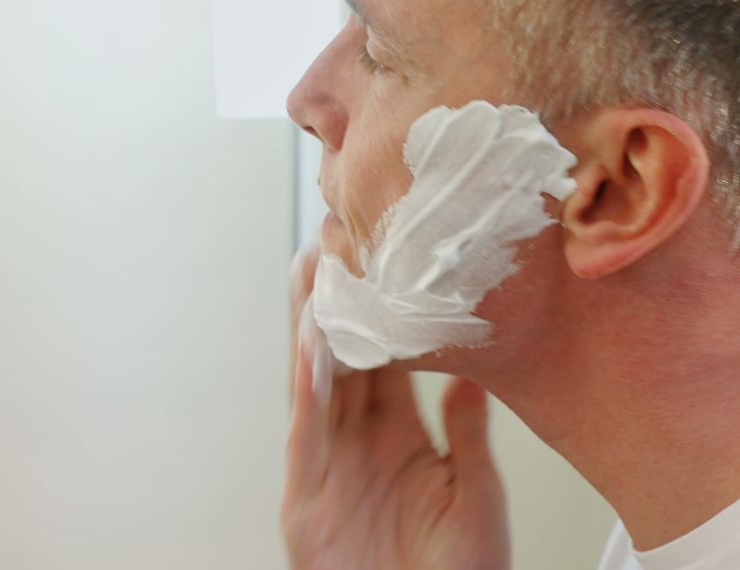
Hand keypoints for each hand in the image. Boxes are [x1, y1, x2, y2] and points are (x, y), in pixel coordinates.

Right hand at [282, 246, 509, 569]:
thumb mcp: (477, 495)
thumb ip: (468, 433)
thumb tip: (472, 375)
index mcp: (399, 435)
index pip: (383, 358)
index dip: (377, 309)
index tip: (379, 260)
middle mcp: (358, 442)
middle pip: (340, 357)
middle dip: (332, 302)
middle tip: (331, 242)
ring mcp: (328, 466)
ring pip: (314, 383)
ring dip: (310, 327)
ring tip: (312, 273)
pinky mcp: (304, 498)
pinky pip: (307, 434)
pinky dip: (307, 391)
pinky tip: (311, 347)